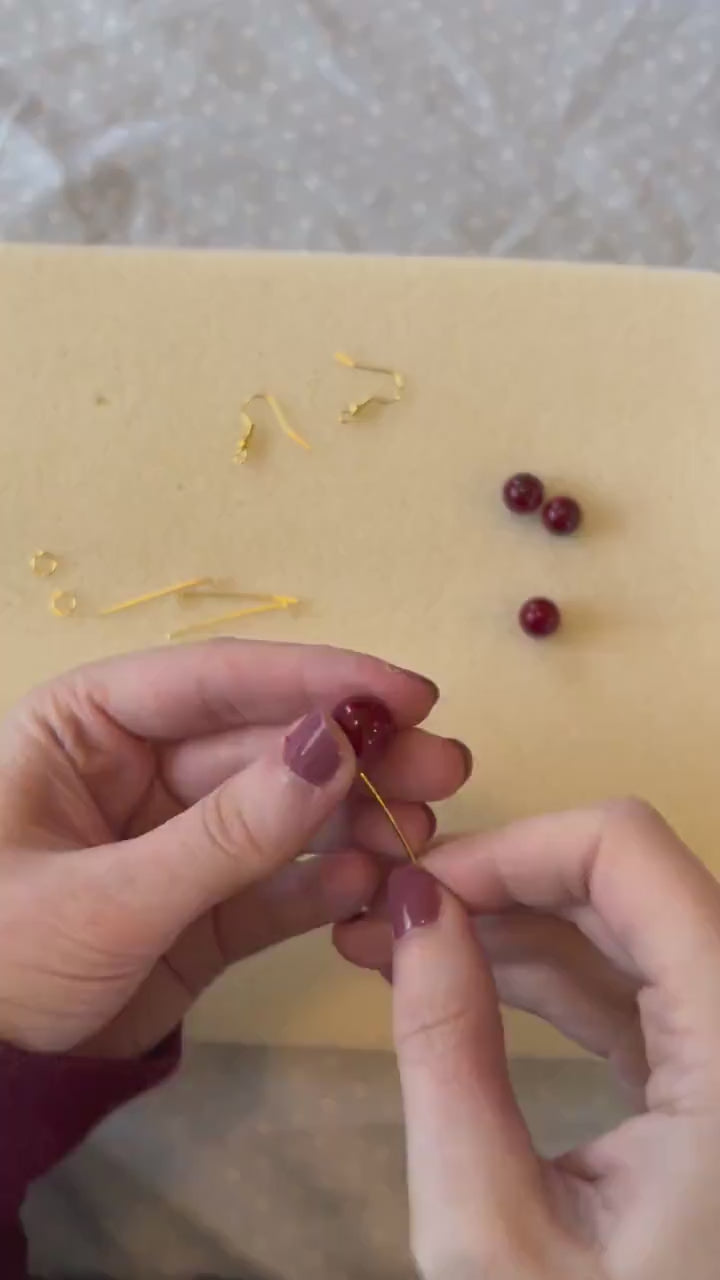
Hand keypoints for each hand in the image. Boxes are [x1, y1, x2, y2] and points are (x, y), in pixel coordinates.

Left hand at [0, 640, 468, 1057]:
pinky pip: (274, 884)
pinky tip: (371, 884)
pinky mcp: (203, 907)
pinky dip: (323, 885)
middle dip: (353, 755)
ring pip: (281, 810)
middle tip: (444, 766)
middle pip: (263, 743)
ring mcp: (175, 836)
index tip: (405, 694)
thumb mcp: (108, 897)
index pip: (213, 681)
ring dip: (353, 817)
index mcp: (86, 725)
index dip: (314, 680)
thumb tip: (335, 747)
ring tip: (420, 831)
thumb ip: (228, 830)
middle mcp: (136, 766)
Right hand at [338, 801, 719, 1278]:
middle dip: (502, 879)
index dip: (514, 846)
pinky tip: (458, 979)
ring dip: (512, 924)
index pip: (630, 852)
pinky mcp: (713, 1084)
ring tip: (396, 942)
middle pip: (630, 880)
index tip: (414, 888)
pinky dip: (544, 976)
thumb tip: (406, 909)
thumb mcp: (490, 1233)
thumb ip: (445, 1051)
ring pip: (628, 931)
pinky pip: (633, 993)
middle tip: (388, 910)